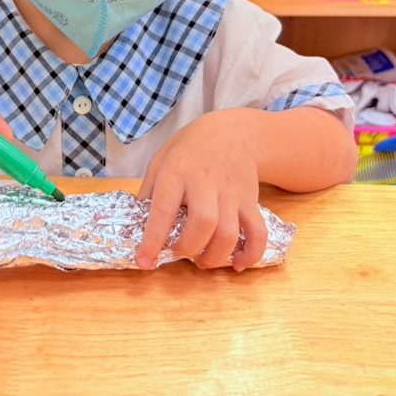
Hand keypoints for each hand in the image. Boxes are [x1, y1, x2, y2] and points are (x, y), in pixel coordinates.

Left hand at [135, 110, 267, 271]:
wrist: (233, 132)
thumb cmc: (189, 149)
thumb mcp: (160, 160)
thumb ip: (149, 192)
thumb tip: (138, 227)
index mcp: (177, 171)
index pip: (164, 209)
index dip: (153, 240)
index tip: (144, 261)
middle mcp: (206, 181)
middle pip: (203, 223)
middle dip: (189, 248)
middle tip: (180, 251)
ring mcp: (232, 192)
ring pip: (229, 232)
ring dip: (214, 256)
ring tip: (202, 261)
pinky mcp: (251, 201)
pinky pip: (258, 232)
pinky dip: (251, 254)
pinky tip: (238, 264)